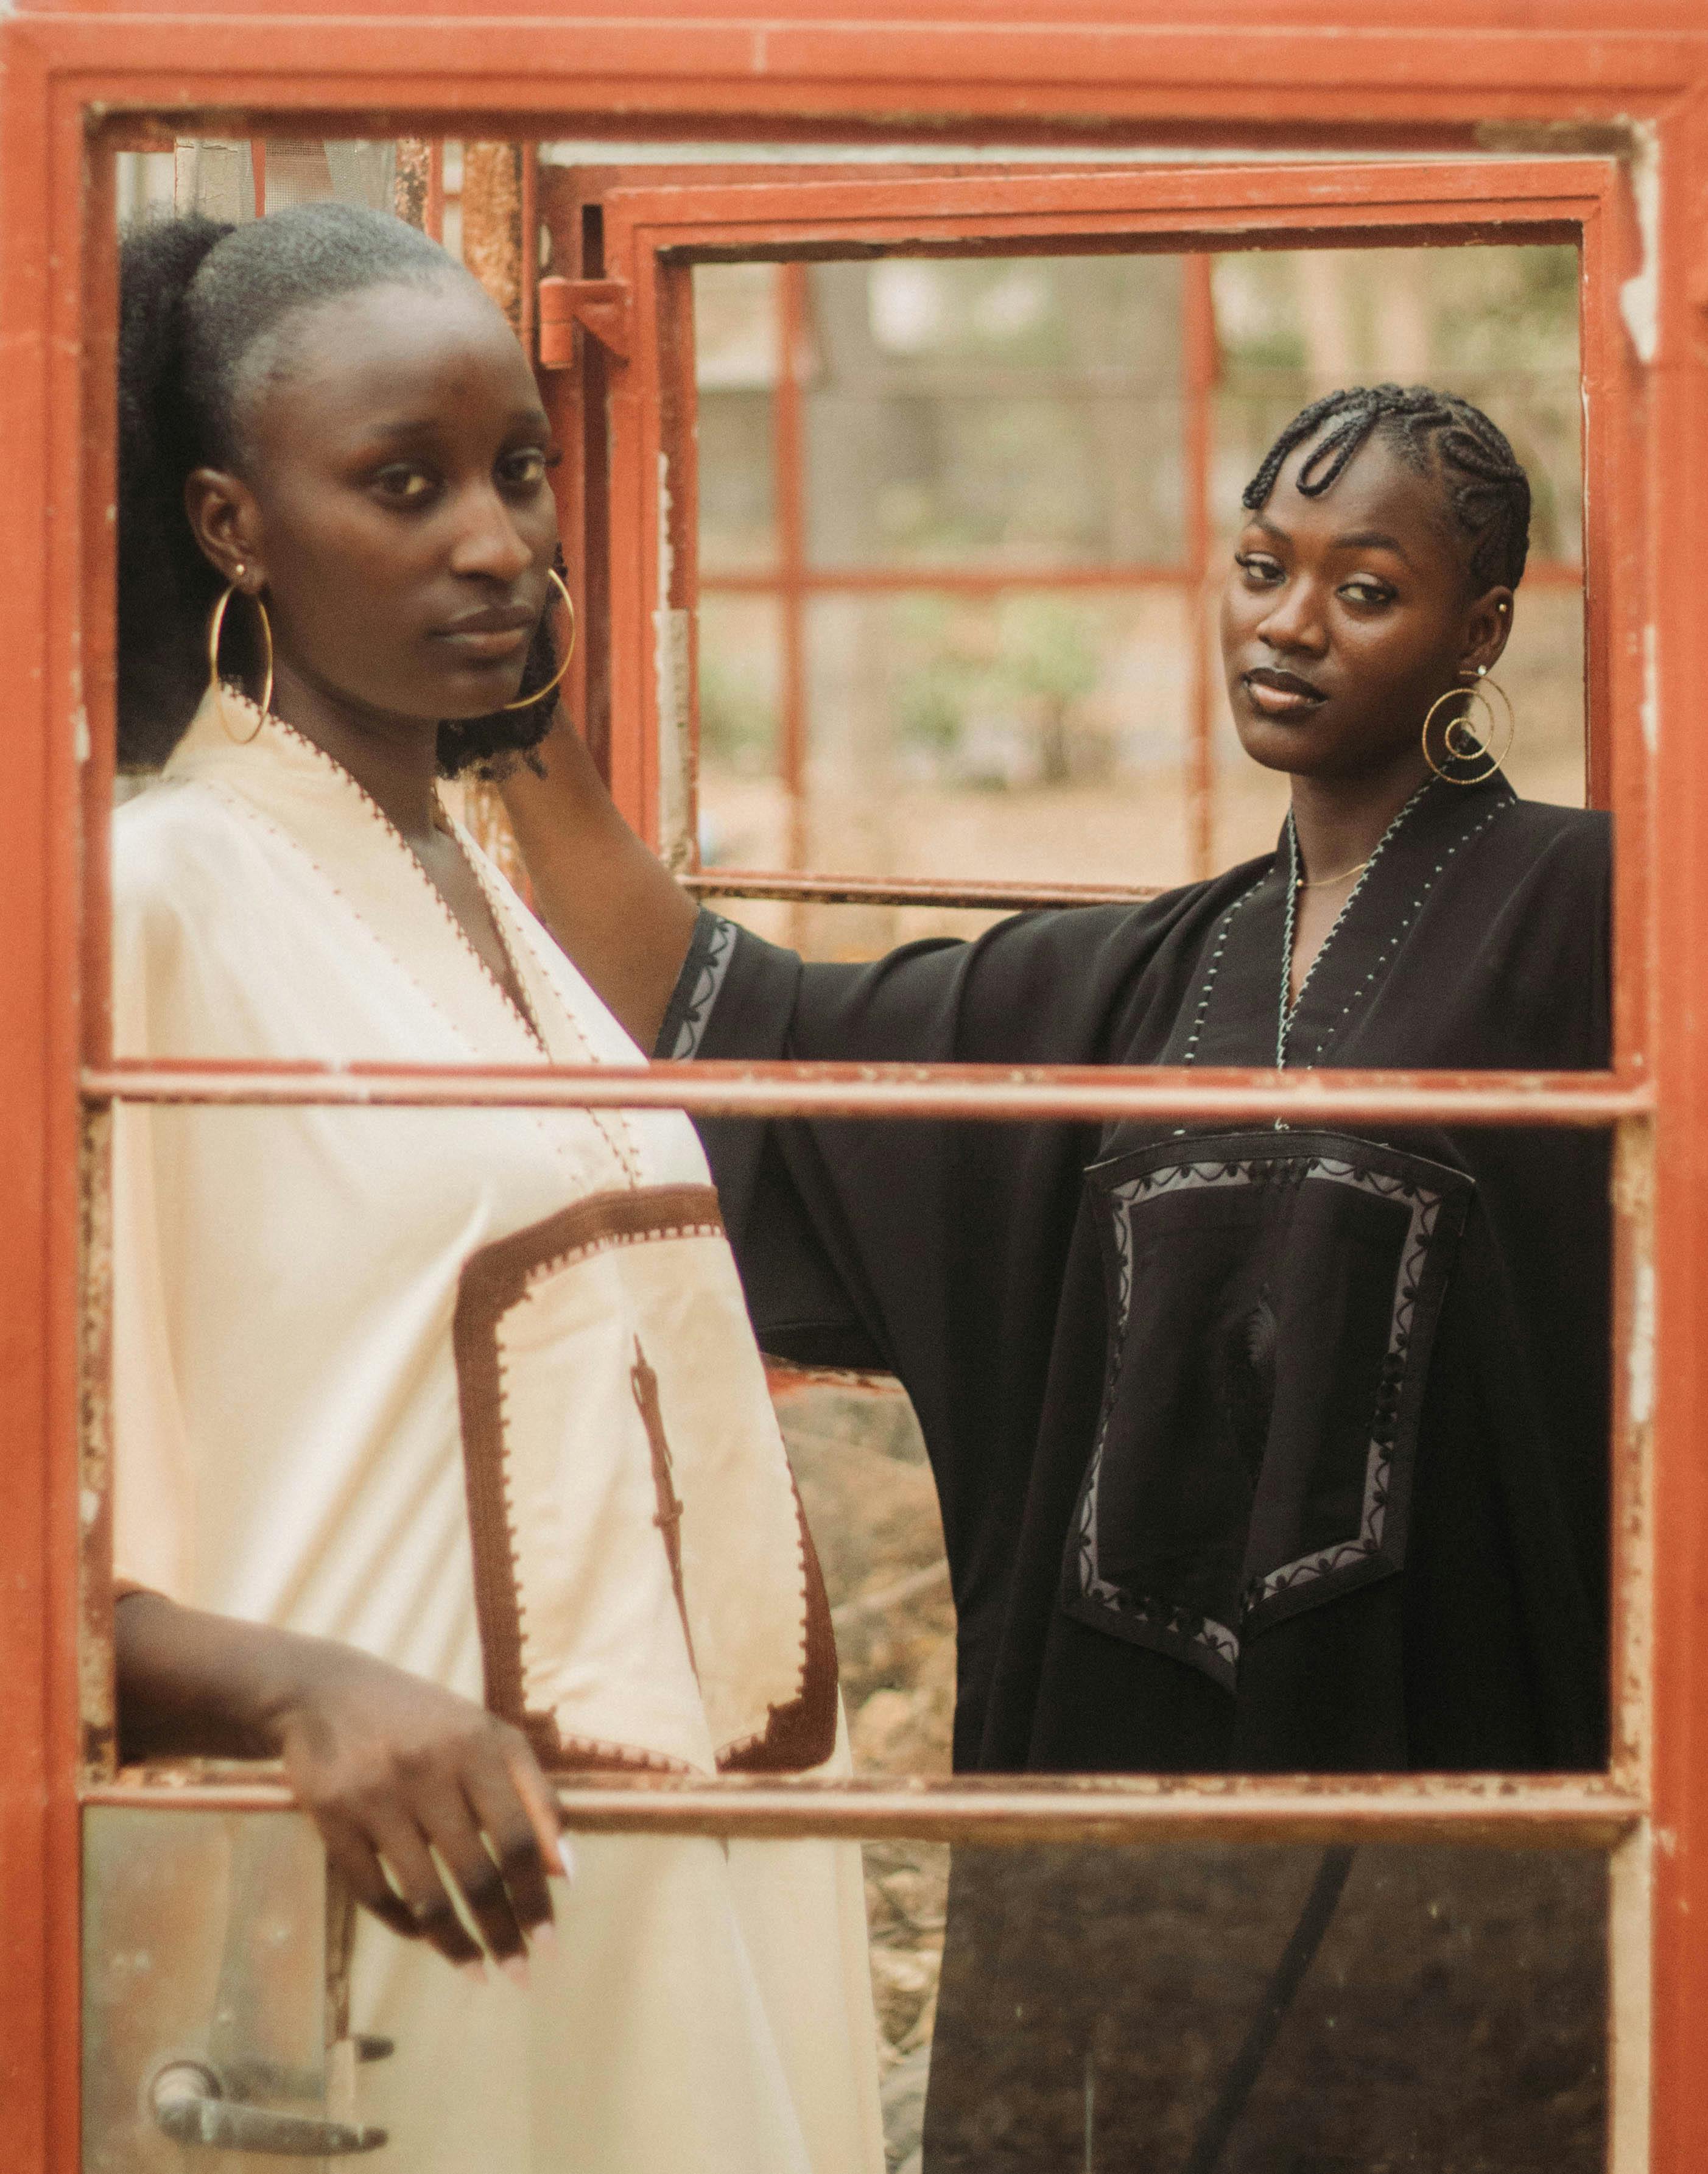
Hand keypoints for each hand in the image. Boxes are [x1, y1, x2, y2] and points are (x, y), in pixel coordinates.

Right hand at [266, 1643, 565, 1978]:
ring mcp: (377, 1796)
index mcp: (477, 1745)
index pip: (518, 1837)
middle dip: (503, 1932)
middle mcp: (429, 1769)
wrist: (324, 1691)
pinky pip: (375, 1892)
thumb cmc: (423, 1719)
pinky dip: (404, 1923)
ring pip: (427, 1894)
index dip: (536, 1895)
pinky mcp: (332, 1819)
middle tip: (518, 1973)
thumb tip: (567, 1871)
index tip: (548, 1941)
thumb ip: (534, 1793)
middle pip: (478, 1873)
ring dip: (457, 1944)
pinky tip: (425, 1936)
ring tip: (477, 1972)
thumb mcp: (486, 1736)